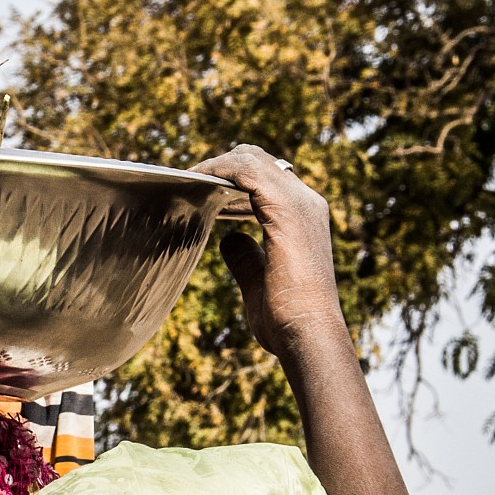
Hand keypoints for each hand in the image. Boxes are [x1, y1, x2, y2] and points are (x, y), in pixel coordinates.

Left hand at [192, 145, 345, 364]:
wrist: (308, 335)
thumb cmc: (287, 320)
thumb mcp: (259, 282)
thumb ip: (246, 257)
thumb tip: (228, 240)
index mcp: (303, 217)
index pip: (266, 177)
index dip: (230, 178)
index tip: (198, 190)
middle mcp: (306, 202)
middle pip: (257, 160)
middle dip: (219, 167)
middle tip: (187, 182)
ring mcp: (299, 202)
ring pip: (250, 159)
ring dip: (214, 166)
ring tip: (185, 181)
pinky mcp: (286, 208)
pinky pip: (246, 171)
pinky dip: (217, 171)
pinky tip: (195, 182)